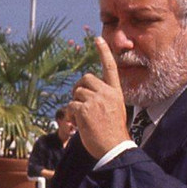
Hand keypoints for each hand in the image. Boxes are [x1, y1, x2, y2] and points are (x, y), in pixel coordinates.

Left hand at [66, 35, 129, 158]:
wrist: (115, 149)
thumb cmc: (113, 134)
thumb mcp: (114, 111)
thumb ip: (103, 99)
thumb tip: (83, 95)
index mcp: (116, 92)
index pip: (110, 67)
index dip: (103, 52)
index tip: (97, 38)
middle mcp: (106, 93)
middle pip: (86, 78)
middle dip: (78, 88)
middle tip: (78, 101)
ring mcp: (96, 101)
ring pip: (77, 92)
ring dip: (74, 103)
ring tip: (79, 117)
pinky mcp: (85, 110)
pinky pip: (71, 105)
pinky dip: (70, 113)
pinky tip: (75, 123)